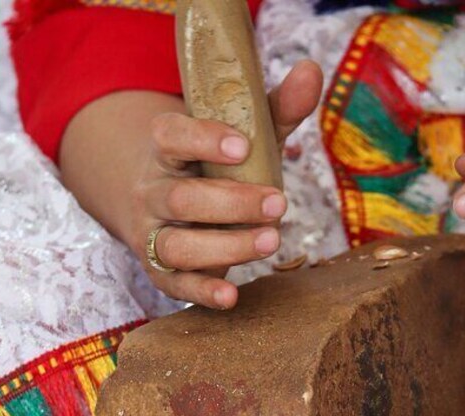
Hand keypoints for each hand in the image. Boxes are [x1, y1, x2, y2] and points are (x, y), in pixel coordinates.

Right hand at [124, 61, 321, 308]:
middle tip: (279, 203)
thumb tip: (311, 70)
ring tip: (272, 240)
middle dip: (232, 203)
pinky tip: (231, 296)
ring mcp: (153, 233)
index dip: (202, 140)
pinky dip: (202, 292)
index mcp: (166, 148)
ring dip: (225, 246)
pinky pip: (175, 284)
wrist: (164, 204)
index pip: (170, 135)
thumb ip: (275, 109)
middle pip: (181, 199)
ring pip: (176, 245)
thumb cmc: (214, 167)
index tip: (241, 145)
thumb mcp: (243, 135)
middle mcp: (152, 190)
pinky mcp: (162, 270)